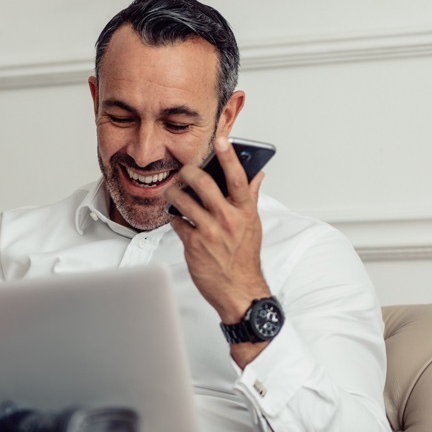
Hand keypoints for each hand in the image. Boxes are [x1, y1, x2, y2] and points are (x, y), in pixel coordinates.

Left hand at [166, 137, 271, 324]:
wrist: (239, 291)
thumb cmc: (244, 258)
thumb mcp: (253, 225)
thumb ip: (250, 198)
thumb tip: (257, 175)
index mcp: (245, 212)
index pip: (238, 178)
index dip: (229, 157)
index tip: (221, 139)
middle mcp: (228, 220)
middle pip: (203, 183)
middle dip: (189, 172)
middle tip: (184, 171)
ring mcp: (209, 232)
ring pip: (183, 200)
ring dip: (174, 192)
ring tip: (173, 192)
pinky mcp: (193, 244)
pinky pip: (177, 221)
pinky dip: (175, 217)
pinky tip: (178, 219)